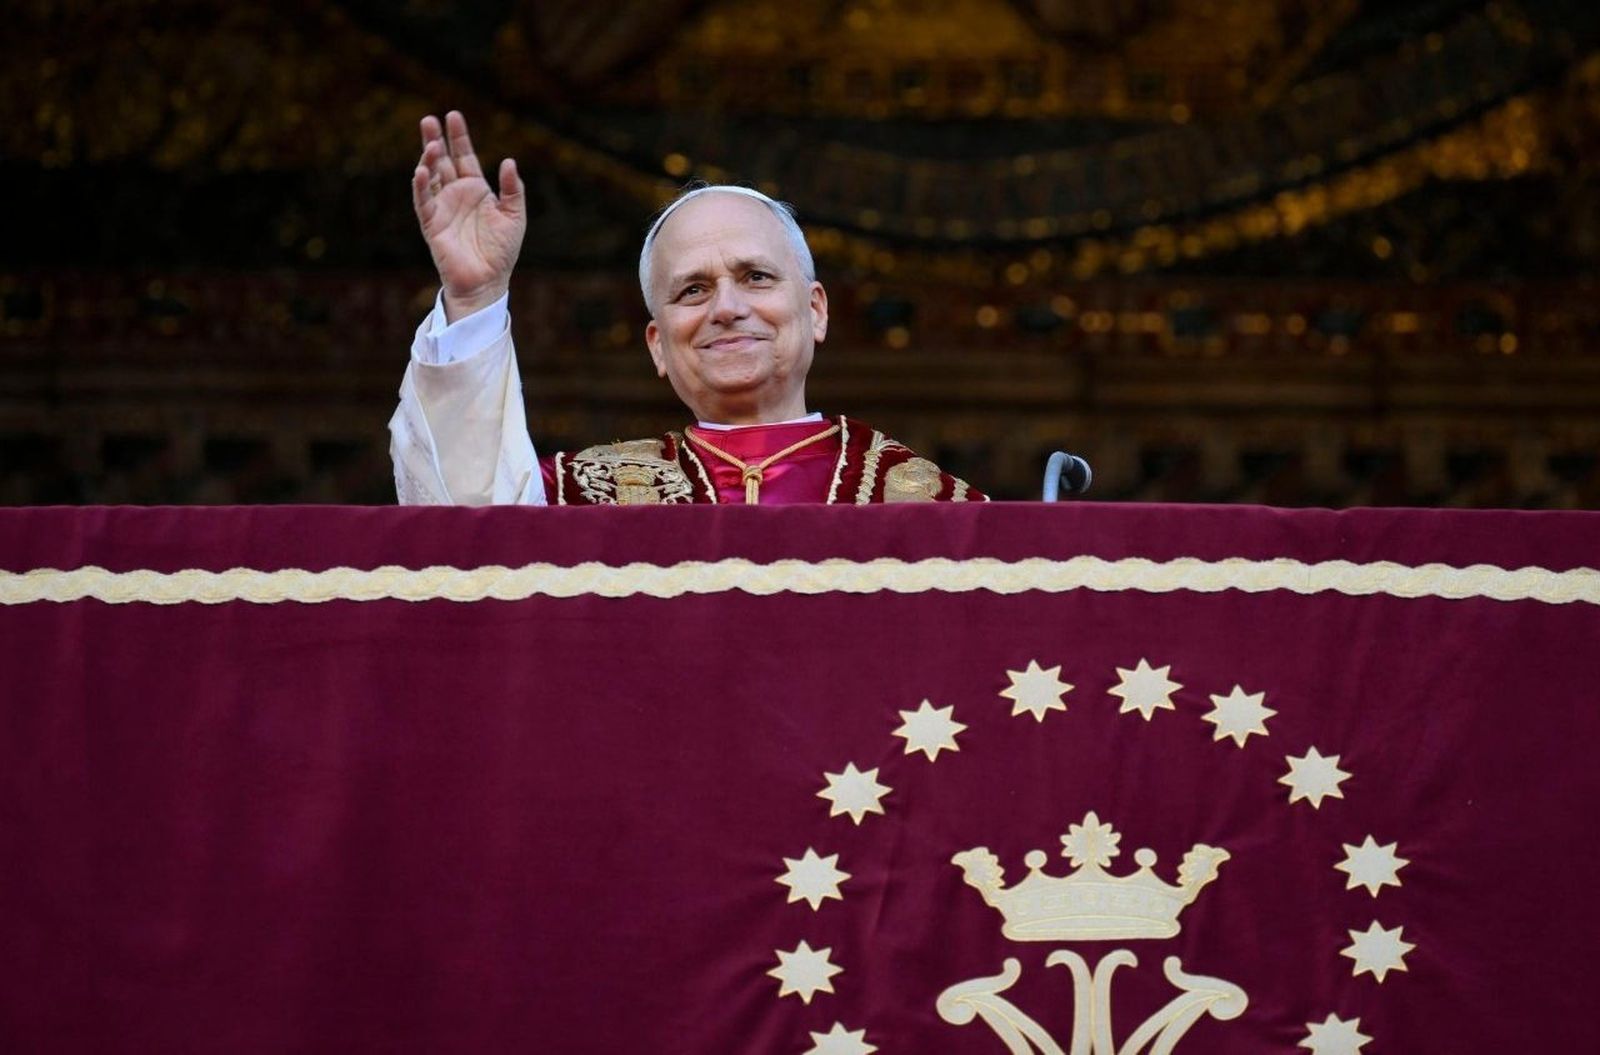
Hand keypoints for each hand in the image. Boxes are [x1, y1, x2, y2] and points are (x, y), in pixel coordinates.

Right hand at [411, 111, 525, 321]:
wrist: (488, 281)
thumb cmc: (502, 251)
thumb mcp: (514, 215)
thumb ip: (513, 189)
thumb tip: (509, 161)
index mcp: (476, 190)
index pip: (464, 157)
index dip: (458, 137)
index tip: (452, 115)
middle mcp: (456, 195)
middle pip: (442, 161)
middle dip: (435, 140)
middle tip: (428, 119)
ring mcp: (442, 208)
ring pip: (430, 176)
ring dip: (427, 159)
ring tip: (429, 141)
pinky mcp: (432, 224)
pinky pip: (423, 201)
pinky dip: (421, 186)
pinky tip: (422, 170)